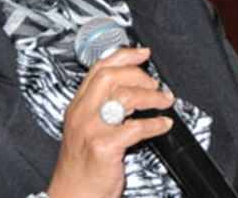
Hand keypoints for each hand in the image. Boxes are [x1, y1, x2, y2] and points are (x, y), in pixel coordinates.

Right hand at [47, 48, 173, 197]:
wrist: (73, 195)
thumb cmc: (82, 166)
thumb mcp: (84, 129)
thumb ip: (100, 108)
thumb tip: (131, 90)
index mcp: (77, 106)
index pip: (98, 69)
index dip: (123, 56)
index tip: (142, 53)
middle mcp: (81, 113)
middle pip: (110, 76)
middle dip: (138, 75)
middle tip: (155, 85)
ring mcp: (91, 128)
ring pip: (124, 96)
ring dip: (151, 97)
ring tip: (164, 102)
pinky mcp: (103, 146)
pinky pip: (135, 128)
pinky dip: (155, 124)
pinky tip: (163, 125)